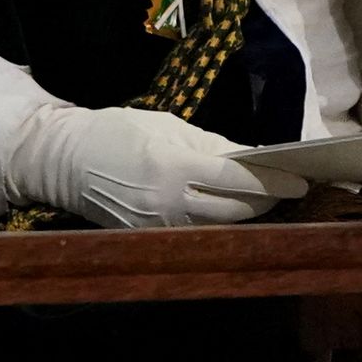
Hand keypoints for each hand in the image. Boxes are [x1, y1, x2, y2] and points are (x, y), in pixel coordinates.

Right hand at [1, 104, 284, 229]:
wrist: (60, 160)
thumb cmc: (114, 132)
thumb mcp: (164, 125)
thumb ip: (209, 144)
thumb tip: (252, 160)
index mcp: (171, 165)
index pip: (237, 179)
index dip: (274, 181)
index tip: (301, 180)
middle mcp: (166, 200)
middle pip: (235, 210)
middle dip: (265, 201)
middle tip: (287, 190)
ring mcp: (156, 224)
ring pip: (219, 228)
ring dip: (245, 215)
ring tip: (264, 202)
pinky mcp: (148, 237)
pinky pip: (196, 233)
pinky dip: (218, 224)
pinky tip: (229, 213)